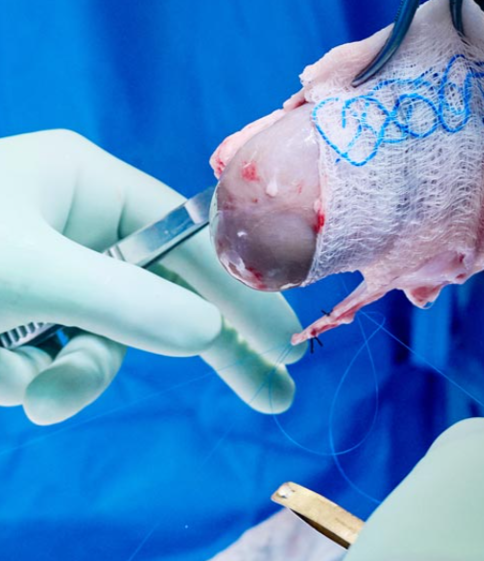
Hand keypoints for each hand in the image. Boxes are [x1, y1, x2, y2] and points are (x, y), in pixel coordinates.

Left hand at [0, 130, 304, 424]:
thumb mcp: (30, 274)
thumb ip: (125, 305)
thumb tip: (209, 333)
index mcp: (87, 185)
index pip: (191, 241)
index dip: (242, 292)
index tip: (285, 343)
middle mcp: (75, 227)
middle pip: (161, 297)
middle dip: (190, 352)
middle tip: (272, 397)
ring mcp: (48, 275)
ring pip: (99, 343)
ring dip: (72, 378)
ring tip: (35, 397)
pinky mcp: (17, 317)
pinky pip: (51, 361)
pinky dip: (25, 380)